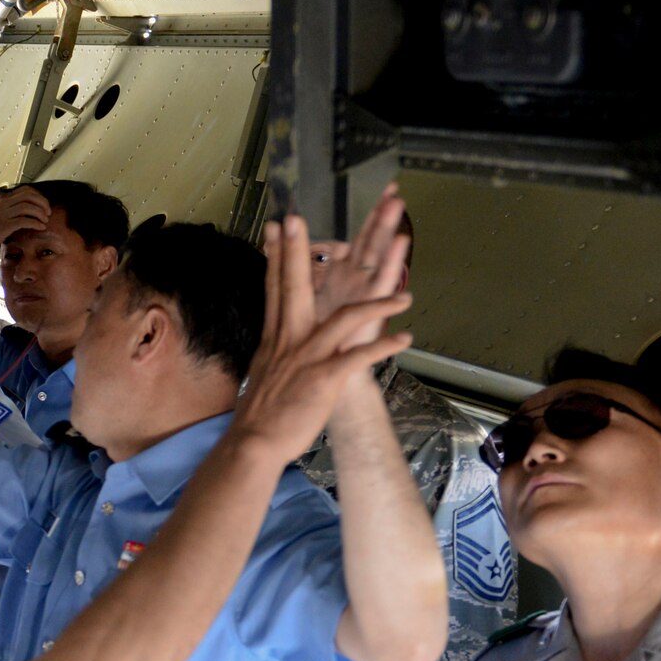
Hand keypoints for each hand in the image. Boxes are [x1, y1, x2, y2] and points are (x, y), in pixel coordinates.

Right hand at [0, 185, 50, 265]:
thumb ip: (11, 208)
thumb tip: (30, 209)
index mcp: (3, 198)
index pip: (26, 190)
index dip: (39, 196)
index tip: (45, 205)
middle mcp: (3, 203)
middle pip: (29, 196)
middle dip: (42, 203)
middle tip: (48, 212)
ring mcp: (2, 214)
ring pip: (27, 207)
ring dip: (40, 213)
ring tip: (45, 220)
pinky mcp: (3, 226)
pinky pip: (24, 221)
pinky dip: (35, 223)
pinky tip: (40, 227)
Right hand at [231, 214, 412, 462]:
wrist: (256, 442)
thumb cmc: (263, 411)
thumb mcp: (263, 368)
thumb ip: (274, 346)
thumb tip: (276, 335)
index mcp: (276, 335)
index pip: (275, 286)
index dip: (277, 254)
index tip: (277, 226)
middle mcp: (289, 339)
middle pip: (295, 286)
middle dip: (298, 250)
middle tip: (299, 218)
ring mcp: (307, 357)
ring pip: (343, 319)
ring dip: (377, 303)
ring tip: (404, 294)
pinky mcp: (324, 379)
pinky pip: (359, 357)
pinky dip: (383, 347)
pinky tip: (404, 338)